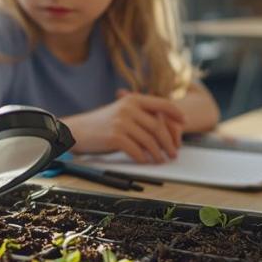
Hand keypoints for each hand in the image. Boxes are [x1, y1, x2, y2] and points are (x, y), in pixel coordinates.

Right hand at [67, 91, 185, 163]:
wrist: (77, 130)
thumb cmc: (101, 124)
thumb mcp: (121, 112)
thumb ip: (141, 115)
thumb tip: (164, 129)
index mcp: (133, 99)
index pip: (162, 104)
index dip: (176, 113)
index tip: (184, 123)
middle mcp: (129, 108)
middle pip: (158, 126)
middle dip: (169, 142)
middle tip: (173, 153)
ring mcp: (122, 122)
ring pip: (149, 141)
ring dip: (158, 153)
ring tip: (161, 160)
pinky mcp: (115, 136)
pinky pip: (136, 150)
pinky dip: (143, 158)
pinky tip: (145, 162)